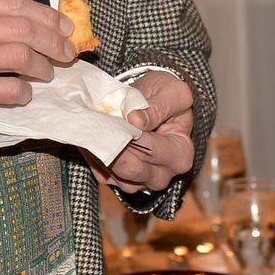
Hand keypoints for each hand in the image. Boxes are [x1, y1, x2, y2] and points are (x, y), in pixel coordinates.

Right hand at [0, 0, 74, 133]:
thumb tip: (38, 22)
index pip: (14, 3)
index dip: (47, 15)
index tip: (64, 27)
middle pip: (24, 28)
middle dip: (54, 41)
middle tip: (66, 53)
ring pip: (22, 57)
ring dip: (42, 67)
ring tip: (46, 73)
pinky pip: (10, 88)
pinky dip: (24, 92)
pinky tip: (23, 93)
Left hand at [90, 69, 195, 194]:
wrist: (153, 102)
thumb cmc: (166, 98)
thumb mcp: (172, 93)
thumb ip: (157, 107)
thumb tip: (135, 121)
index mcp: (180, 155)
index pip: (151, 150)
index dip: (130, 135)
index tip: (116, 119)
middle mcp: (162, 175)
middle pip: (131, 167)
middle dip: (113, 145)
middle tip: (98, 123)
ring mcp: (139, 181)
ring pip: (114, 174)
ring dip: (101, 151)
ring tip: (95, 127)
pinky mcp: (119, 181)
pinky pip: (101, 173)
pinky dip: (95, 155)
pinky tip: (93, 135)